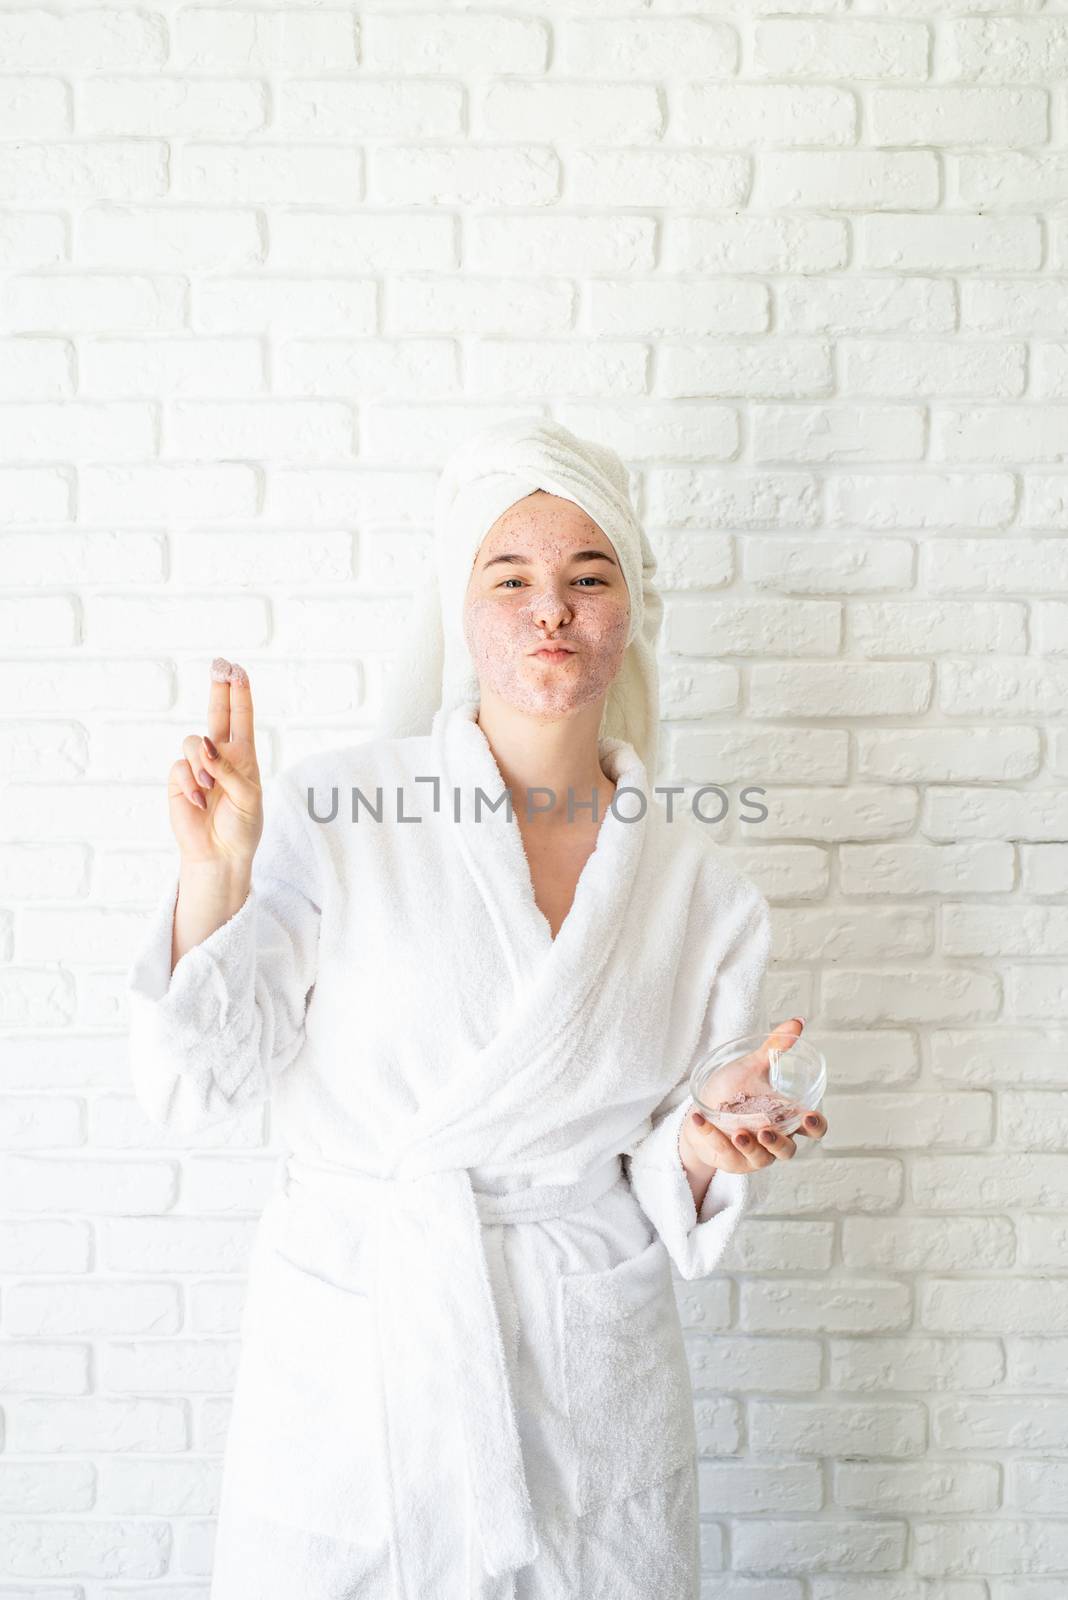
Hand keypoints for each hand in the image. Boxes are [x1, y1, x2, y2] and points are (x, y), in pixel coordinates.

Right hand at [167, 658, 263, 871]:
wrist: (219, 854)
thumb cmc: (241, 827)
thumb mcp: (248, 797)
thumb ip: (230, 769)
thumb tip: (207, 745)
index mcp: (243, 757)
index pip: (242, 718)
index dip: (239, 693)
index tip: (237, 669)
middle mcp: (220, 756)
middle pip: (216, 714)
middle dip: (218, 689)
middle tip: (219, 665)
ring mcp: (198, 767)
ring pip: (193, 742)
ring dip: (203, 765)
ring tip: (210, 790)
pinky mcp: (179, 781)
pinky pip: (180, 767)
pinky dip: (190, 783)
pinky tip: (199, 801)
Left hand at [679, 1018, 827, 1177]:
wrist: (702, 1113)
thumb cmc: (733, 1093)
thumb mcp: (752, 1067)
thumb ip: (775, 1048)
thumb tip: (798, 1022)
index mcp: (785, 1118)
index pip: (812, 1129)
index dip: (816, 1126)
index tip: (809, 1116)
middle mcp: (774, 1139)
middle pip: (788, 1150)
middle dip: (780, 1143)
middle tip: (766, 1130)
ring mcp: (754, 1154)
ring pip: (761, 1158)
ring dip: (749, 1147)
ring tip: (737, 1132)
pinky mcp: (731, 1161)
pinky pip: (725, 1154)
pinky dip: (712, 1137)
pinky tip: (698, 1118)